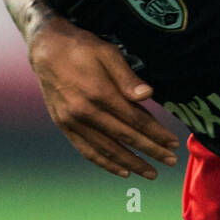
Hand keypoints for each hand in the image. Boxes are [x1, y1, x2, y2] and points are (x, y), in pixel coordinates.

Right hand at [28, 15, 179, 177]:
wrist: (46, 49)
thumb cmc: (82, 47)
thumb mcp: (108, 53)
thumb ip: (128, 78)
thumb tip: (148, 95)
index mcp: (99, 93)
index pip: (135, 120)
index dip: (156, 133)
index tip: (173, 143)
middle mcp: (85, 112)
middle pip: (125, 137)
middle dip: (151, 151)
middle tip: (170, 161)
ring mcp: (72, 121)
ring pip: (107, 149)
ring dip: (131, 163)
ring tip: (150, 172)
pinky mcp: (64, 125)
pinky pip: (87, 150)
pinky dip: (105, 163)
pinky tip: (122, 170)